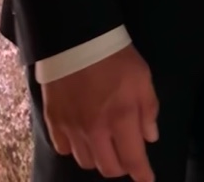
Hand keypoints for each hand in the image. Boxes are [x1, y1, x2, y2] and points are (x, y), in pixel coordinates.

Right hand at [41, 44, 159, 180]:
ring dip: (99, 158)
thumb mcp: (142, 76)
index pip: (133, 158)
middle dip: (121, 166)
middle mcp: (95, 130)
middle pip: (108, 168)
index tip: (147, 181)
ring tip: (104, 143)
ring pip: (86, 162)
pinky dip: (74, 148)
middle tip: (126, 153)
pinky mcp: (54, 120)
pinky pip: (64, 149)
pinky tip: (81, 136)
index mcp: (120, 118)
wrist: (76, 37)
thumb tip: (150, 137)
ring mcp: (72, 127)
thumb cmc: (115, 56)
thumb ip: (148, 109)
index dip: (142, 174)